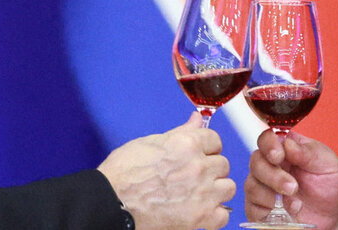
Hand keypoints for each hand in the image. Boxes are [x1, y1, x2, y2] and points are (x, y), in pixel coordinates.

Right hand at [98, 112, 235, 229]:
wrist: (110, 203)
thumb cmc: (123, 173)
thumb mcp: (149, 143)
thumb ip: (179, 132)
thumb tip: (196, 118)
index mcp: (187, 143)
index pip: (215, 140)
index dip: (206, 148)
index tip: (198, 156)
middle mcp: (198, 166)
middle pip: (223, 164)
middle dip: (210, 169)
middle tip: (193, 177)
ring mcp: (201, 193)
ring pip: (227, 188)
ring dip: (216, 191)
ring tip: (198, 194)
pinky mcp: (199, 218)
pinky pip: (223, 215)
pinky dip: (213, 215)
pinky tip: (198, 211)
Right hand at [244, 129, 337, 229]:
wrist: (335, 213)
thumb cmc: (329, 183)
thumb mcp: (326, 162)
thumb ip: (307, 152)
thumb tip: (287, 143)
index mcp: (285, 148)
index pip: (267, 139)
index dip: (269, 145)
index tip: (279, 156)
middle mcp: (271, 166)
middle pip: (256, 162)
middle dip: (273, 175)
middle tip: (293, 187)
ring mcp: (264, 187)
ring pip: (252, 185)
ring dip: (272, 195)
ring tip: (296, 203)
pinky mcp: (261, 208)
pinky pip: (252, 207)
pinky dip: (268, 210)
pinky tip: (287, 212)